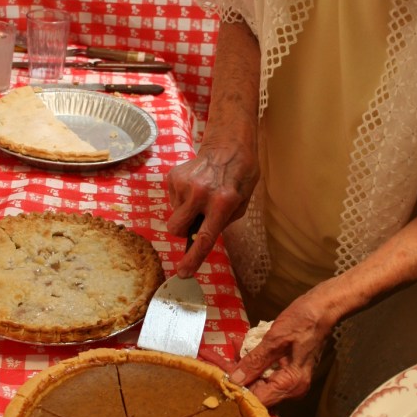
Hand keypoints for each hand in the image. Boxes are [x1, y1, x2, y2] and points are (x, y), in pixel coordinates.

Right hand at [167, 18, 260, 275]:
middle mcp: (201, 194)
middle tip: (197, 220)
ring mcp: (185, 184)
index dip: (193, 259)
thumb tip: (201, 236)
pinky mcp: (174, 176)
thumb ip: (224, 221)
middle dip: (183, 231)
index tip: (183, 273)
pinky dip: (183, 198)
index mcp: (223, 202)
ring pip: (175, 214)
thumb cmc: (240, 175)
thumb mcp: (243, 201)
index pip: (204, 237)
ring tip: (203, 195)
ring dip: (187, 211)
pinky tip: (197, 185)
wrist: (228, 143)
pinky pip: (174, 201)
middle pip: (176, 229)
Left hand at [229, 291, 331, 405]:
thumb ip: (255, 361)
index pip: (259, 400)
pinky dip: (256, 368)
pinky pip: (269, 376)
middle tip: (221, 369)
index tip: (220, 383)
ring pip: (262, 385)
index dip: (239, 393)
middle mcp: (294, 389)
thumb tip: (235, 380)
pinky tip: (244, 355)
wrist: (324, 308)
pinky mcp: (291, 373)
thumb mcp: (276, 338)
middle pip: (260, 395)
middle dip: (241, 382)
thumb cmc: (303, 321)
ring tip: (230, 360)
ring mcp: (293, 382)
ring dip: (247, 373)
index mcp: (292, 383)